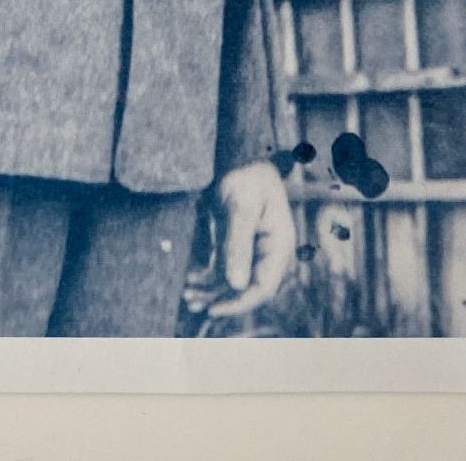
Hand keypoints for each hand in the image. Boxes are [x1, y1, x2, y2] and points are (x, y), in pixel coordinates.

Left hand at [205, 160, 295, 319]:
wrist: (241, 156)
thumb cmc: (245, 177)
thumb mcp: (239, 207)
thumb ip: (237, 244)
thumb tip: (235, 285)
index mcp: (278, 245)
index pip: (264, 287)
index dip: (240, 303)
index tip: (214, 309)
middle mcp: (268, 253)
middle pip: (247, 289)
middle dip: (220, 300)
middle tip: (192, 304)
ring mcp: (254, 251)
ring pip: (234, 282)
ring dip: (211, 291)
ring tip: (187, 297)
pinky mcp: (239, 246)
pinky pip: (225, 269)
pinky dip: (209, 277)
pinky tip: (190, 282)